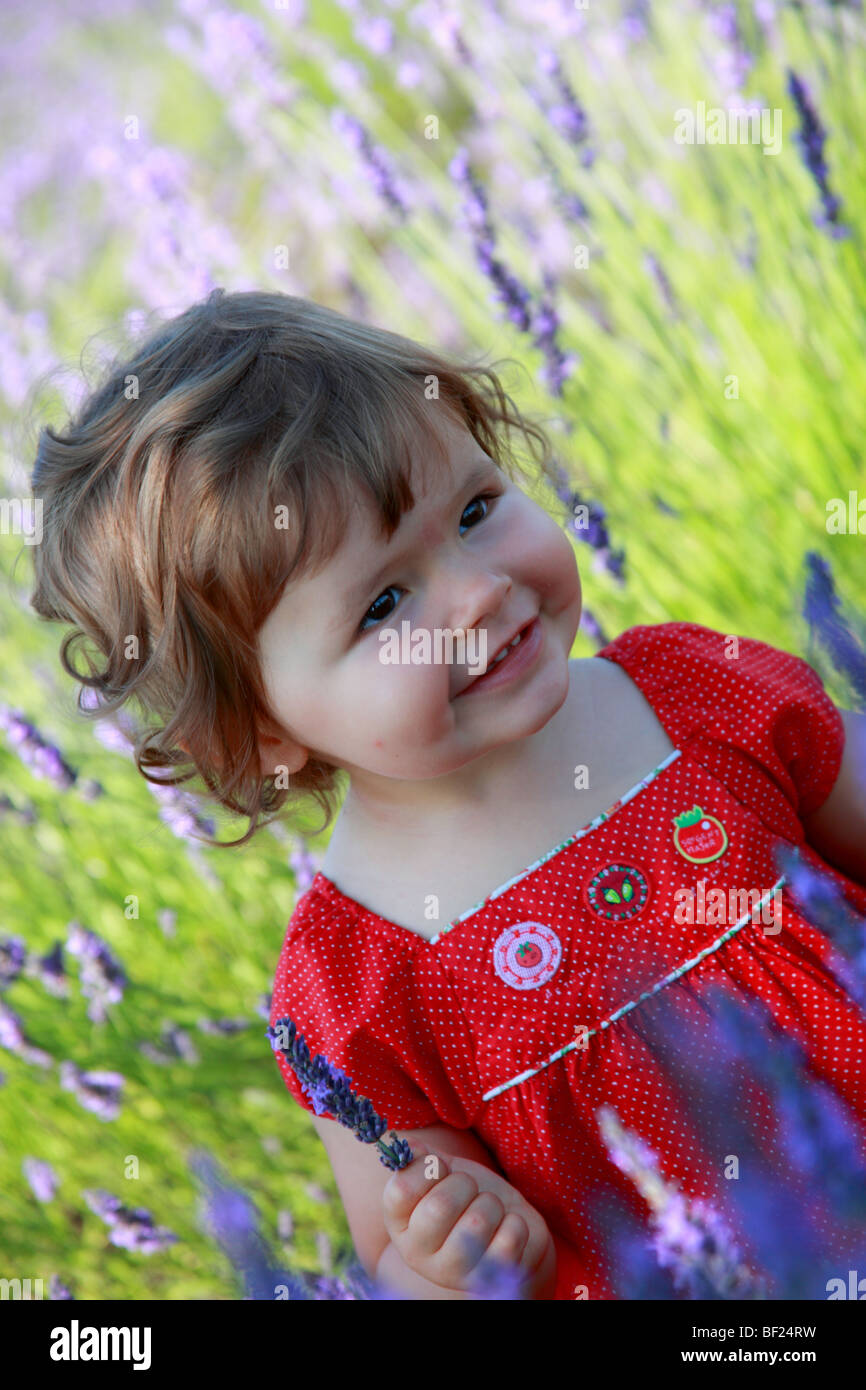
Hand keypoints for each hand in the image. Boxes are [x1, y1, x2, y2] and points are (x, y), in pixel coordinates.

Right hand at [382, 1150, 555, 1296]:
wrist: (497, 1226)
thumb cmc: (463, 1194)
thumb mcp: (438, 1172)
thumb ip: (420, 1157)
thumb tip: (410, 1148)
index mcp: (400, 1224)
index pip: (401, 1189)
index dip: (429, 1168)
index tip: (442, 1169)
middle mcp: (419, 1255)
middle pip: (439, 1206)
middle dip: (464, 1183)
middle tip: (470, 1188)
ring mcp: (455, 1273)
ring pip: (477, 1222)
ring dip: (491, 1202)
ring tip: (489, 1208)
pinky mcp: (493, 1279)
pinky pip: (509, 1239)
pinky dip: (515, 1222)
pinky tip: (507, 1225)